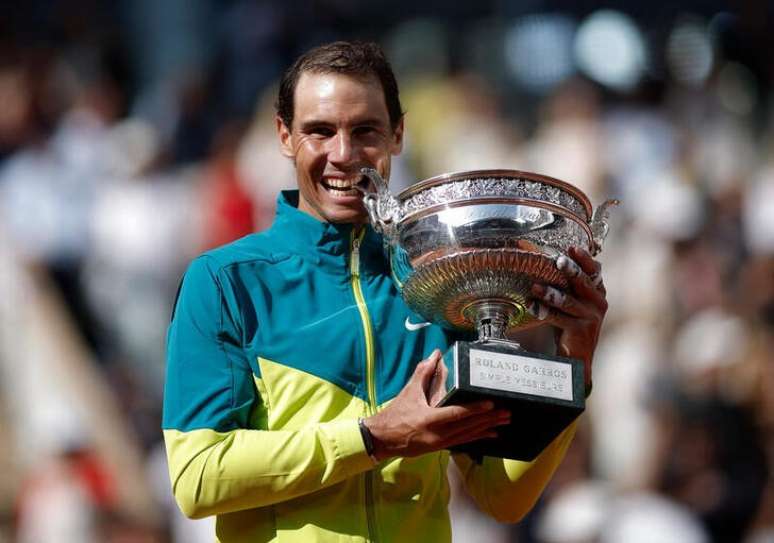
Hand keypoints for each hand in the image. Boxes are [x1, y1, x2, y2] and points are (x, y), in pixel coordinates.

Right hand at [363, 350, 510, 460]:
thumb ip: (423, 372)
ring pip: (468, 435)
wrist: (383, 439)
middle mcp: (438, 434)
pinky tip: (490, 434)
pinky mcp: (441, 447)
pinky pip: (463, 442)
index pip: (457, 413)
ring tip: (504, 422)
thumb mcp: (409, 391)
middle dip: (489, 419)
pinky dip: (478, 437)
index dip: (476, 409)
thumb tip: (436, 355)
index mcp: (429, 419)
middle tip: (507, 413)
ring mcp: (440, 443)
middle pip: (468, 426)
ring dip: (487, 428)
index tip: (492, 404)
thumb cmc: (396, 413)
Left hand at [528, 247, 607, 385]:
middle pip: (583, 282)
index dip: (584, 258)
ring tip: (535, 287)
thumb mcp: (572, 300)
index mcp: (598, 292)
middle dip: (570, 270)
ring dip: (550, 293)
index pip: (594, 271)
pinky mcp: (581, 330)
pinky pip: (559, 318)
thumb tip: (541, 257)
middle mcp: (598, 302)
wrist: (578, 354)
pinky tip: (531, 305)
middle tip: (558, 260)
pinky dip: (543, 311)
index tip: (572, 247)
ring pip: (568, 301)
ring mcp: (591, 317)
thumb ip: (565, 283)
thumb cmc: (571, 322)